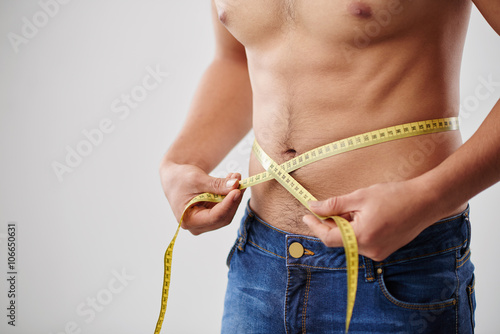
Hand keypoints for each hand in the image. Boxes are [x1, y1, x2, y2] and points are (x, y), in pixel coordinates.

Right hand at [160, 162, 243, 234]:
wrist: (175, 178)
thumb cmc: (180, 179)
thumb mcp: (197, 179)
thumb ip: (216, 184)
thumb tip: (235, 185)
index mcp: (188, 220)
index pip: (214, 217)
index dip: (228, 204)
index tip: (237, 190)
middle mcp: (197, 226)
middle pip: (223, 217)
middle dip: (234, 199)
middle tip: (240, 181)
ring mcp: (205, 223)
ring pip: (227, 213)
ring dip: (234, 196)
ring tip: (236, 177)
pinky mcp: (211, 217)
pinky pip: (226, 208)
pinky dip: (231, 196)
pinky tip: (232, 183)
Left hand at [303, 180, 443, 260]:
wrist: (426, 201)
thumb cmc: (395, 196)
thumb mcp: (360, 196)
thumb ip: (334, 205)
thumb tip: (313, 207)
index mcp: (362, 237)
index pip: (328, 237)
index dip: (315, 226)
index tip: (305, 215)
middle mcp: (370, 250)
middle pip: (339, 240)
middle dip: (329, 224)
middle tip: (325, 208)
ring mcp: (379, 252)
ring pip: (350, 241)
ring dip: (343, 227)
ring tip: (351, 208)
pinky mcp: (385, 250)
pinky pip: (361, 242)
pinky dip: (355, 231)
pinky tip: (361, 216)